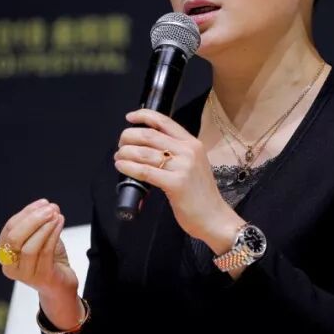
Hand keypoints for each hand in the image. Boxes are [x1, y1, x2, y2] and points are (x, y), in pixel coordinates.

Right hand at [0, 198, 77, 297]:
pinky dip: (52, 235)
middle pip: (14, 238)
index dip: (26, 213)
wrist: (61, 283)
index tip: (43, 203)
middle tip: (50, 209)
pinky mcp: (39, 278)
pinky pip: (45, 253)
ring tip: (56, 215)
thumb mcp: (40, 237)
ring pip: (29, 247)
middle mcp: (8, 265)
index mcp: (2, 252)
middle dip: (32, 220)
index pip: (9, 228)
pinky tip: (60, 224)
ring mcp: (23, 274)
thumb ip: (40, 222)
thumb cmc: (47, 259)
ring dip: (44, 227)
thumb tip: (47, 205)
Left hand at [114, 108, 241, 246]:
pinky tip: (121, 167)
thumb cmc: (200, 194)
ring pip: (144, 153)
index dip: (144, 116)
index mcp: (192, 143)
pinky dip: (129, 167)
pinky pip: (145, 171)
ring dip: (125, 153)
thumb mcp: (193, 165)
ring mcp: (183, 167)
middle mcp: (188, 151)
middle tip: (120, 145)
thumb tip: (147, 146)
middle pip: (150, 135)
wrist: (214, 217)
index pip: (164, 121)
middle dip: (129, 137)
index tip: (129, 118)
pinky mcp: (176, 184)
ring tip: (119, 157)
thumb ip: (176, 153)